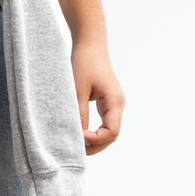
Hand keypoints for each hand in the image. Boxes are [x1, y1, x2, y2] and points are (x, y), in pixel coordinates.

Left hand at [73, 40, 124, 154]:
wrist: (90, 45)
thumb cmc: (84, 63)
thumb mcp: (78, 90)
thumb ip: (79, 113)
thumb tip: (78, 136)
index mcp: (115, 102)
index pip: (111, 132)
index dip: (95, 140)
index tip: (77, 138)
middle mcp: (118, 105)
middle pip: (112, 135)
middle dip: (96, 146)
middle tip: (75, 150)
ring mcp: (114, 104)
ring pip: (109, 131)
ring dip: (95, 141)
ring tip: (77, 146)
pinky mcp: (107, 102)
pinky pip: (105, 123)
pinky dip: (95, 132)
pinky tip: (81, 135)